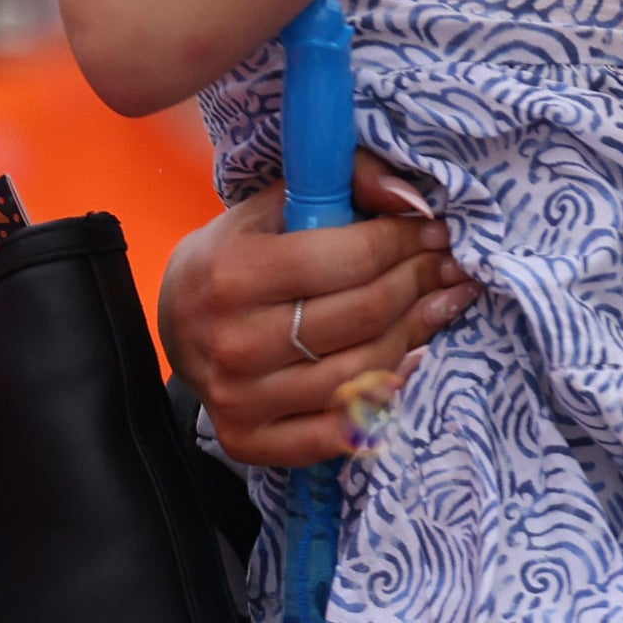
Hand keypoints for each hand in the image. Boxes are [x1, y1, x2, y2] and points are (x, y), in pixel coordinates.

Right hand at [160, 151, 476, 468]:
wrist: (175, 323)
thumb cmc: (237, 254)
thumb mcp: (276, 204)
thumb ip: (346, 183)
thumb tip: (412, 200)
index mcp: (234, 274)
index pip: (352, 259)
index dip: (407, 242)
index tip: (436, 231)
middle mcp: (234, 342)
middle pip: (365, 315)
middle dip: (421, 281)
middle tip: (448, 265)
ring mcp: (239, 398)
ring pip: (362, 371)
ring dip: (417, 331)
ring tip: (442, 301)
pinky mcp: (248, 440)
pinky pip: (336, 432)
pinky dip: (384, 398)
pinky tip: (411, 360)